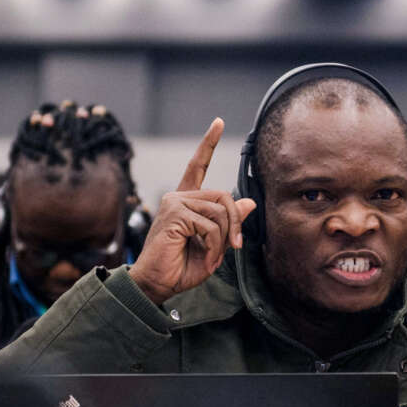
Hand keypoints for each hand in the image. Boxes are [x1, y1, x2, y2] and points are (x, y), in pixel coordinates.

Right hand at [129, 118, 256, 305]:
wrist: (157, 284)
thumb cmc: (181, 267)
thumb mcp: (214, 245)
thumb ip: (229, 223)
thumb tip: (249, 202)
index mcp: (186, 202)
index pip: (197, 166)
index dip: (208, 143)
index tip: (218, 122)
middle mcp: (178, 197)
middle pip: (224, 195)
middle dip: (236, 223)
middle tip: (235, 246)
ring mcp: (174, 203)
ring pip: (220, 212)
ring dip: (224, 239)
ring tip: (213, 257)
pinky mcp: (175, 213)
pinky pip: (210, 224)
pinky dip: (214, 245)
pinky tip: (204, 256)